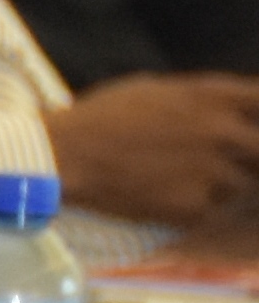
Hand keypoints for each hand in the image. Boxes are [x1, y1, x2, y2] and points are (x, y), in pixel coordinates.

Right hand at [47, 72, 258, 226]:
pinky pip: (213, 212)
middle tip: (222, 164)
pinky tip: (166, 200)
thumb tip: (226, 111)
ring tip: (183, 182)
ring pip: (243, 186)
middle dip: (249, 158)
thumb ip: (201, 100)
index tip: (246, 128)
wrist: (63, 156)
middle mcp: (222, 132)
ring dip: (223, 186)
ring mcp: (212, 172)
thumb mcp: (156, 90)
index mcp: (213, 96)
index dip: (257, 118)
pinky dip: (196, 210)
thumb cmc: (100, 117)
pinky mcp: (194, 208)